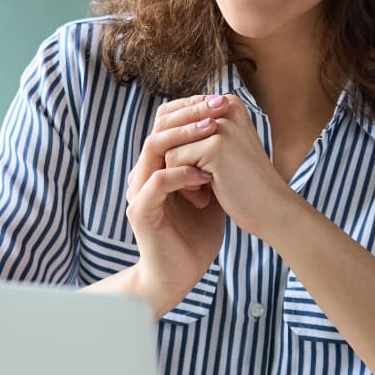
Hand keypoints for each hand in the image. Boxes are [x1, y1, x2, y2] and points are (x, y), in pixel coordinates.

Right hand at [124, 95, 229, 316]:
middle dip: (190, 113)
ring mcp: (139, 190)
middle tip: (218, 107)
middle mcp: (144, 172)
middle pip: (158, 127)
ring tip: (212, 132)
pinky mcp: (141, 211)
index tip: (221, 101)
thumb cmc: (196, 233)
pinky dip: (183, 174)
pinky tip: (206, 177)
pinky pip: (158, 182)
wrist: (180, 273)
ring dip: (185, 137)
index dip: (192, 107)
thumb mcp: (210, 189)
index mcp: (157, 164)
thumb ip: (212, 161)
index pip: (166, 122)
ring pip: (154, 147)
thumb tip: (235, 130)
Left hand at [164, 95, 297, 239]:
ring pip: (169, 146)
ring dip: (179, 173)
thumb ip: (197, 129)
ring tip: (203, 188)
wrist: (271, 210)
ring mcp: (221, 125)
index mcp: (228, 102)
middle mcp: (225, 106)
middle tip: (198, 182)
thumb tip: (160, 117)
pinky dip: (183, 183)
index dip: (181, 148)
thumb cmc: (244, 182)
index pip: (179, 118)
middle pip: (171, 131)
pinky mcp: (215, 146)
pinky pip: (173, 161)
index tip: (203, 168)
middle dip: (178, 160)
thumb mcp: (222, 147)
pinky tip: (205, 194)